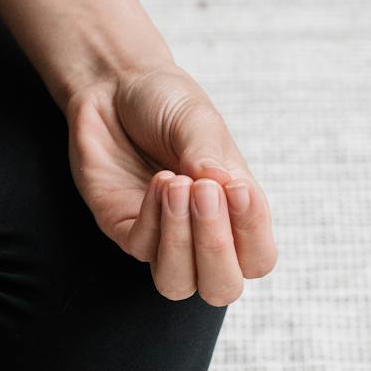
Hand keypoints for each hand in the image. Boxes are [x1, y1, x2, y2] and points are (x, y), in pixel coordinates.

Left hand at [64, 64, 276, 305]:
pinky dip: (152, 217)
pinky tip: (158, 180)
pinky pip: (141, 247)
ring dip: (182, 241)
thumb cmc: (164, 102)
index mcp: (233, 209)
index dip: (254, 235)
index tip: (239, 190)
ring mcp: (160, 235)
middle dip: (217, 250)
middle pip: (221, 287)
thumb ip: (210, 155)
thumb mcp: (197, 119)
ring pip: (177, 282)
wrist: (112, 83)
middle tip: (206, 194)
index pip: (258, 257)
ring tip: (177, 185)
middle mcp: (200, 231)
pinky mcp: (122, 227)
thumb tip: (224, 187)